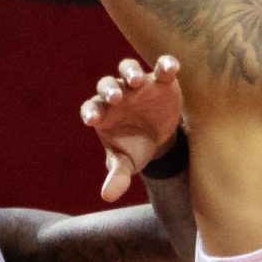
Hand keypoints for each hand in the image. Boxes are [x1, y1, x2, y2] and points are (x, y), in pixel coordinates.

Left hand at [83, 55, 183, 203]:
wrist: (159, 139)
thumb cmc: (135, 148)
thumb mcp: (127, 163)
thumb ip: (117, 176)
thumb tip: (107, 196)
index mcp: (103, 113)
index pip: (92, 107)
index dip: (91, 111)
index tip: (93, 120)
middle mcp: (118, 94)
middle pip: (107, 84)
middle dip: (110, 89)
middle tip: (115, 98)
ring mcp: (139, 85)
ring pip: (128, 69)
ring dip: (131, 72)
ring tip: (137, 82)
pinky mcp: (161, 81)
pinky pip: (161, 68)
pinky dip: (165, 65)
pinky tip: (170, 69)